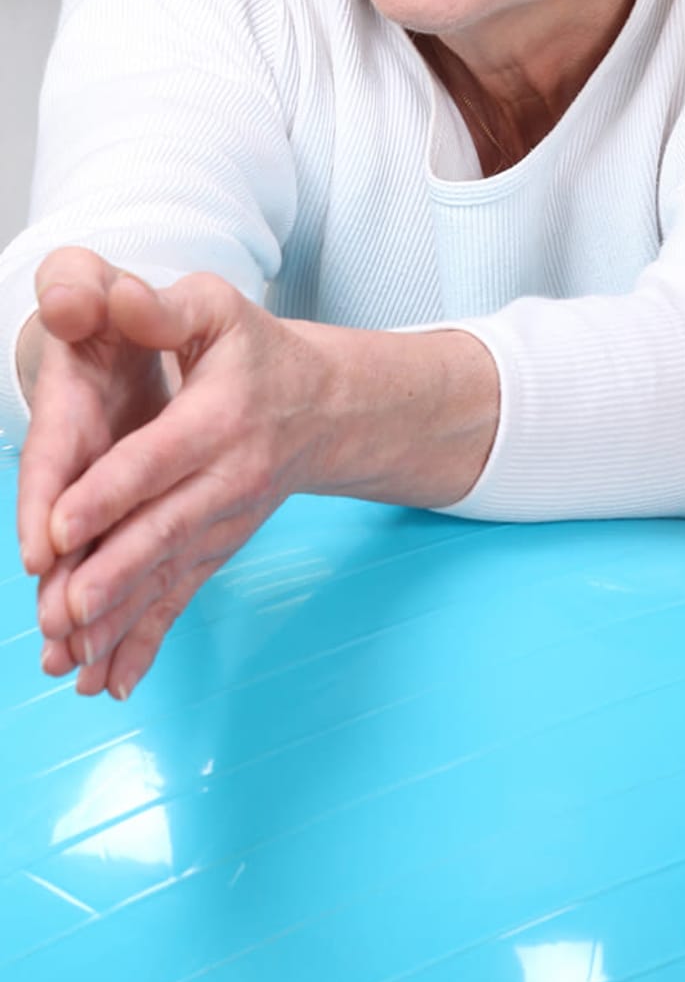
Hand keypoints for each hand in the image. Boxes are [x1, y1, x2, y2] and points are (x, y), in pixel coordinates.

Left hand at [19, 251, 497, 702]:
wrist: (327, 408)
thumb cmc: (255, 350)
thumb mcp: (216, 306)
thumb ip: (161, 306)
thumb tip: (115, 298)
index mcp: (220, 416)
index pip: (158, 457)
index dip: (109, 491)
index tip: (60, 527)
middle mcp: (228, 477)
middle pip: (164, 530)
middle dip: (113, 576)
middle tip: (64, 612)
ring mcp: (226, 522)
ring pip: (169, 576)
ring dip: (121, 623)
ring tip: (74, 661)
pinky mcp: (219, 549)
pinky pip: (183, 599)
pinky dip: (147, 643)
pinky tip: (113, 683)